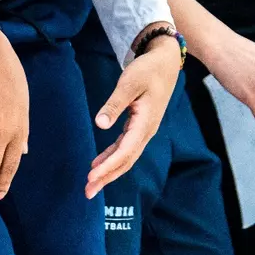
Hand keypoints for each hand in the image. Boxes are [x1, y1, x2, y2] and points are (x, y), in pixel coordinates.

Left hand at [86, 33, 180, 197]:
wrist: (166, 62)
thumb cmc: (148, 69)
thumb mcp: (130, 82)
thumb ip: (114, 104)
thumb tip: (99, 124)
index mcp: (145, 123)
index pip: (125, 152)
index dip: (108, 166)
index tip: (90, 176)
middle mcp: (146, 131)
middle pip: (126, 161)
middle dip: (107, 177)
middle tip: (88, 192)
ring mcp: (144, 130)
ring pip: (126, 157)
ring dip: (109, 171)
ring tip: (91, 184)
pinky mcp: (140, 126)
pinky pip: (126, 148)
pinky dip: (112, 158)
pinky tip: (99, 163)